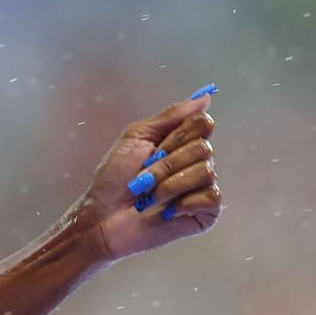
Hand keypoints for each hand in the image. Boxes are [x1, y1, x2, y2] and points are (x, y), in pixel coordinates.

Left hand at [73, 93, 222, 263]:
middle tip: (144, 177)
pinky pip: (211, 197)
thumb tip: (205, 98)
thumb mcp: (136, 137)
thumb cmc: (114, 178)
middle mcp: (197, 162)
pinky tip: (168, 211)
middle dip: (167, 163)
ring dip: (170, 184)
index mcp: (181, 142)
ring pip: (207, 172)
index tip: (157, 146)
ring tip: (151, 196)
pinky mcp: (206, 213)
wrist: (104, 215)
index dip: (179, 135)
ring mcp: (203, 187)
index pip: (203, 123)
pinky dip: (185, 203)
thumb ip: (170, 116)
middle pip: (203, 147)